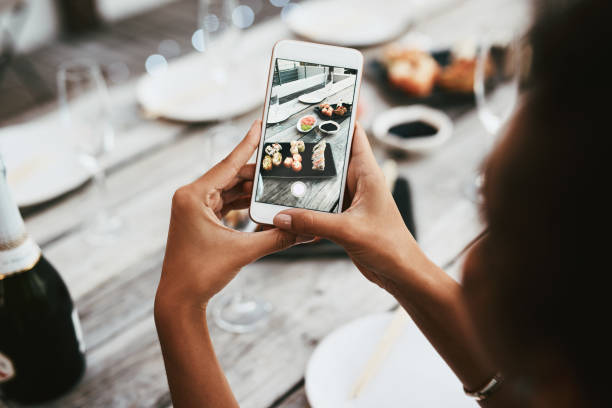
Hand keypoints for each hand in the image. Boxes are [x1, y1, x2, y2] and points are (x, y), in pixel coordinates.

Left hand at [157, 120, 306, 308]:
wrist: (179, 299)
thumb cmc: (200, 274)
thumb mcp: (243, 251)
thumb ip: (276, 238)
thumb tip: (306, 231)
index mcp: (193, 196)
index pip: (228, 164)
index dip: (247, 145)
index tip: (260, 125)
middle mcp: (190, 197)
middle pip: (231, 176)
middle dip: (257, 173)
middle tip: (282, 164)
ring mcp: (193, 208)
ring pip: (229, 190)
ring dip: (251, 190)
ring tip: (276, 183)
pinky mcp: (199, 219)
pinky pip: (225, 203)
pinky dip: (243, 203)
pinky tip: (261, 202)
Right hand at [272, 123, 433, 296]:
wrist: (399, 272)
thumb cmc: (389, 246)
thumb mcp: (348, 231)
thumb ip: (313, 221)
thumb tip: (280, 216)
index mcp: (367, 173)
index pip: (354, 134)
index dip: (338, 117)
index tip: (316, 104)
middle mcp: (359, 182)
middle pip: (331, 157)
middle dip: (309, 150)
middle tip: (282, 139)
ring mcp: (350, 199)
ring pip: (322, 183)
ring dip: (304, 181)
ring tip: (277, 172)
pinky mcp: (343, 216)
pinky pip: (320, 204)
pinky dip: (305, 205)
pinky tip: (287, 207)